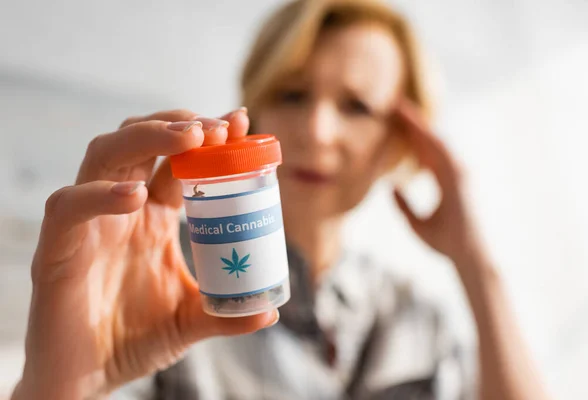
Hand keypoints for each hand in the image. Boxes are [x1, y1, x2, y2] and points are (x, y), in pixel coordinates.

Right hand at [13, 108, 277, 399]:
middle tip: (218, 127)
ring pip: (104, 155)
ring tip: (191, 138)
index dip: (205, 137)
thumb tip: (271, 311)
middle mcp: (120, 210)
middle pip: (139, 141)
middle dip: (178, 125)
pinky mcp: (57, 250)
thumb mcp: (190, 319)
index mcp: (152, 217)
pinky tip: (135, 196)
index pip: (176, 160)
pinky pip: (70, 208)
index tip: (239, 122)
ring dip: (146, 136)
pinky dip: (99, 195)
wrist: (87, 379)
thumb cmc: (134, 341)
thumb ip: (227, 313)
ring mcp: (88, 225)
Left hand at [392, 100, 482, 263]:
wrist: (465, 256)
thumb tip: (390, 189)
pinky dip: (429, 138)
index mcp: (444, 181)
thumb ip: (404, 206)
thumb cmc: (445, 242)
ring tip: (401, 107)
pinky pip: (442, 153)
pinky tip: (415, 125)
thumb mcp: (416, 223)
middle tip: (395, 103)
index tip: (396, 119)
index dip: (411, 134)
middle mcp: (452, 173)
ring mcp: (457, 175)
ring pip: (435, 142)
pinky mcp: (459, 180)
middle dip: (413, 122)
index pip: (424, 152)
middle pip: (430, 141)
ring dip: (419, 124)